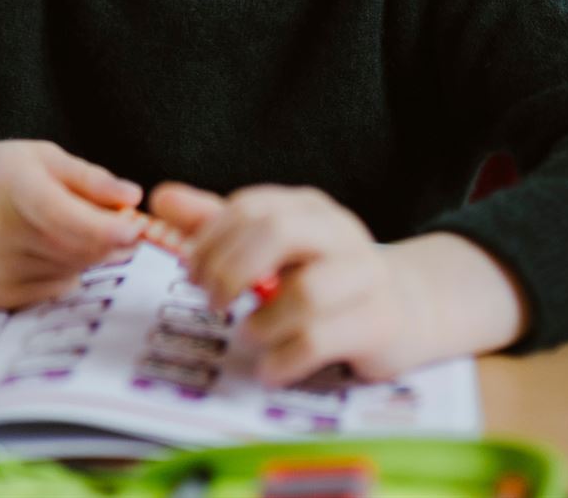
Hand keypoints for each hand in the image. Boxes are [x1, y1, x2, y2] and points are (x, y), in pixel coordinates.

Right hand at [0, 141, 143, 309]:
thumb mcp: (40, 157)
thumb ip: (89, 178)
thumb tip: (133, 198)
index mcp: (10, 188)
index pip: (66, 218)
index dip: (107, 228)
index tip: (137, 228)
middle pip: (77, 248)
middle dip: (108, 239)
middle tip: (117, 222)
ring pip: (72, 269)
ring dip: (87, 253)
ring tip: (64, 227)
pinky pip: (56, 288)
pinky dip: (64, 270)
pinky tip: (41, 248)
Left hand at [149, 183, 443, 386]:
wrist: (406, 309)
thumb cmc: (324, 275)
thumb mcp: (271, 246)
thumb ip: (216, 224)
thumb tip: (160, 198)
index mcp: (308, 207)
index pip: (251, 207)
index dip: (211, 240)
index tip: (191, 272)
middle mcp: (339, 232)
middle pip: (277, 231)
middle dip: (231, 269)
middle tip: (213, 301)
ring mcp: (364, 276)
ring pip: (305, 291)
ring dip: (262, 321)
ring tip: (249, 334)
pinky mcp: (378, 322)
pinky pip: (322, 339)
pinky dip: (285, 359)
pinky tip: (270, 368)